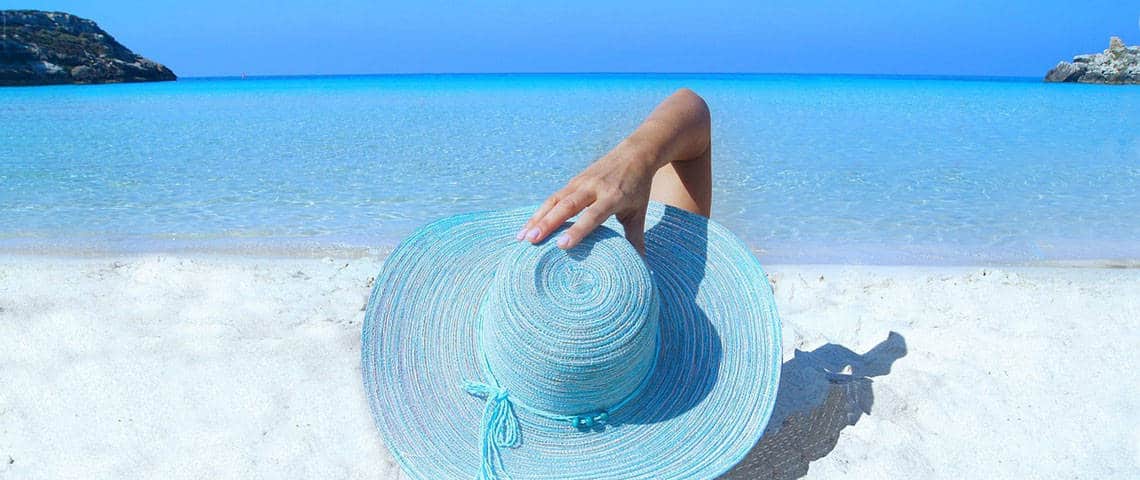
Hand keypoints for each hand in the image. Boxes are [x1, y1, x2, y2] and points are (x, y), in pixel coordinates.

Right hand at [515, 140, 656, 254]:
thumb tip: (640, 266)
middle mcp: (593, 188)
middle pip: (567, 206)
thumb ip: (635, 238)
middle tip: (532, 241)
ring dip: (537, 218)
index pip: (593, 215)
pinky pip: (553, 198)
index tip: (562, 245)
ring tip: (522, 237)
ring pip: (555, 201)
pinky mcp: (573, 181)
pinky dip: (539, 212)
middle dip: (548, 224)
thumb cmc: (638, 187)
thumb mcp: (639, 212)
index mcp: (613, 197)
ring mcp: (580, 182)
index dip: (577, 230)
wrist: (634, 153)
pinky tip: (527, 227)